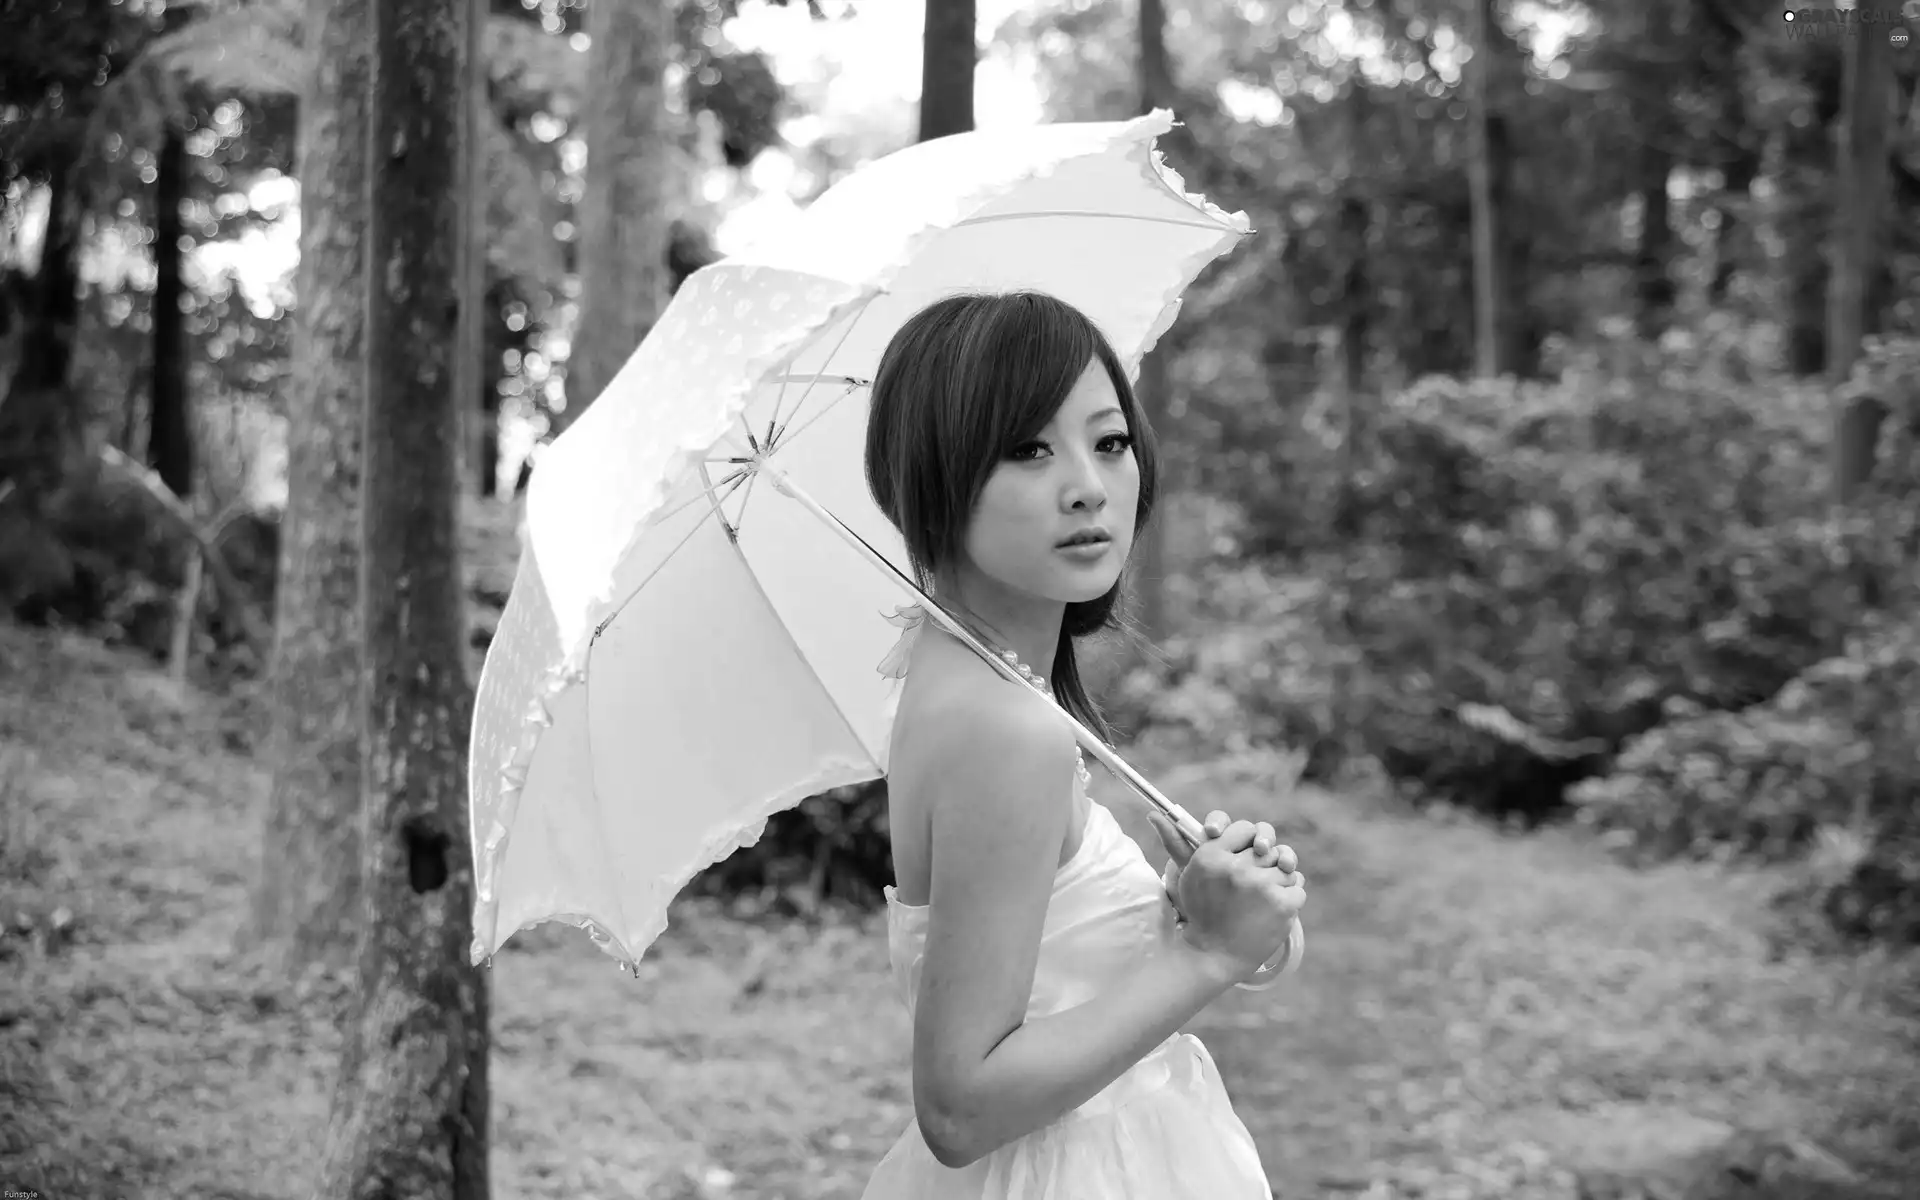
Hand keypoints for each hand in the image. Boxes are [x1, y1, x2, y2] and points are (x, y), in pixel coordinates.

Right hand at [1146, 809, 1305, 978]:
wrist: (1212, 957)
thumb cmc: (1199, 913)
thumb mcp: (1187, 875)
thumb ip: (1177, 842)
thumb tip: (1154, 813)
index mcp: (1212, 855)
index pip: (1245, 828)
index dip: (1248, 842)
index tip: (1245, 855)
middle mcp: (1236, 867)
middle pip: (1268, 847)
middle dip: (1264, 863)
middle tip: (1252, 884)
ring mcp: (1262, 886)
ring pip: (1286, 867)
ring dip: (1279, 881)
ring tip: (1262, 900)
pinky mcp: (1283, 904)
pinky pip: (1298, 887)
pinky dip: (1290, 898)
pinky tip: (1273, 910)